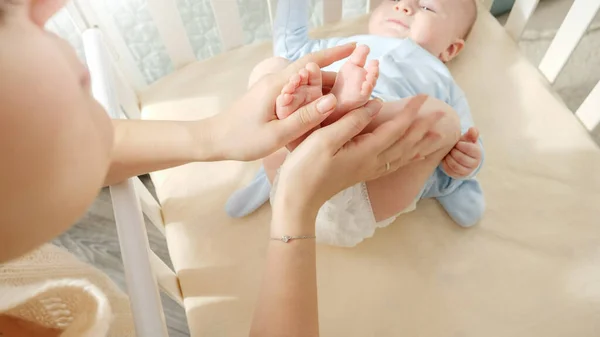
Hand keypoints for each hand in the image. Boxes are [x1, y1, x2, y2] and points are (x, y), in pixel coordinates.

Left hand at [211, 44, 356, 160]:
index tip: (357, 48)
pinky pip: (298, 93)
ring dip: (327, 88)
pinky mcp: (271, 99)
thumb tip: (333, 101)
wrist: (213, 140)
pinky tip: (326, 108)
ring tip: (352, 98)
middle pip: (313, 73)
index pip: (312, 62)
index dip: (336, 54)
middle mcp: (277, 82)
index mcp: (278, 85)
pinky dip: (314, 97)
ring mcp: (273, 90)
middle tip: (364, 84)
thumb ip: (305, 118)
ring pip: (307, 84)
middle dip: (339, 76)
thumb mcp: (276, 134)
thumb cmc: (241, 139)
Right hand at [273, 95, 441, 217]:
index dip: (411, 112)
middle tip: (441, 113)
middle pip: (407, 143)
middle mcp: (373, 162)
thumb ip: (352, 122)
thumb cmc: (305, 168)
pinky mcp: (362, 174)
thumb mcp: (325, 140)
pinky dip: (409, 157)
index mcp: (366, 151)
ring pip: (404, 156)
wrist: (297, 200)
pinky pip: (395, 164)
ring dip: (422, 143)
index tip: (424, 96)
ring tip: (439, 135)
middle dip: (424, 127)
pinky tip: (413, 155)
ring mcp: (369, 170)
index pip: (396, 129)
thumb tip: (376, 106)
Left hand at [441, 127, 481, 177]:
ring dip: (449, 158)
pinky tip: (445, 158)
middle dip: (453, 152)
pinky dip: (445, 164)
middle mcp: (474, 164)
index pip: (470, 149)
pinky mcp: (459, 175)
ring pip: (455, 166)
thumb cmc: (464, 145)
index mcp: (478, 153)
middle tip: (451, 148)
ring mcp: (467, 171)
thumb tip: (472, 130)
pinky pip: (450, 171)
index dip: (460, 145)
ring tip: (448, 153)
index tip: (457, 143)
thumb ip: (471, 133)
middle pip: (461, 158)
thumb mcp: (468, 138)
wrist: (461, 155)